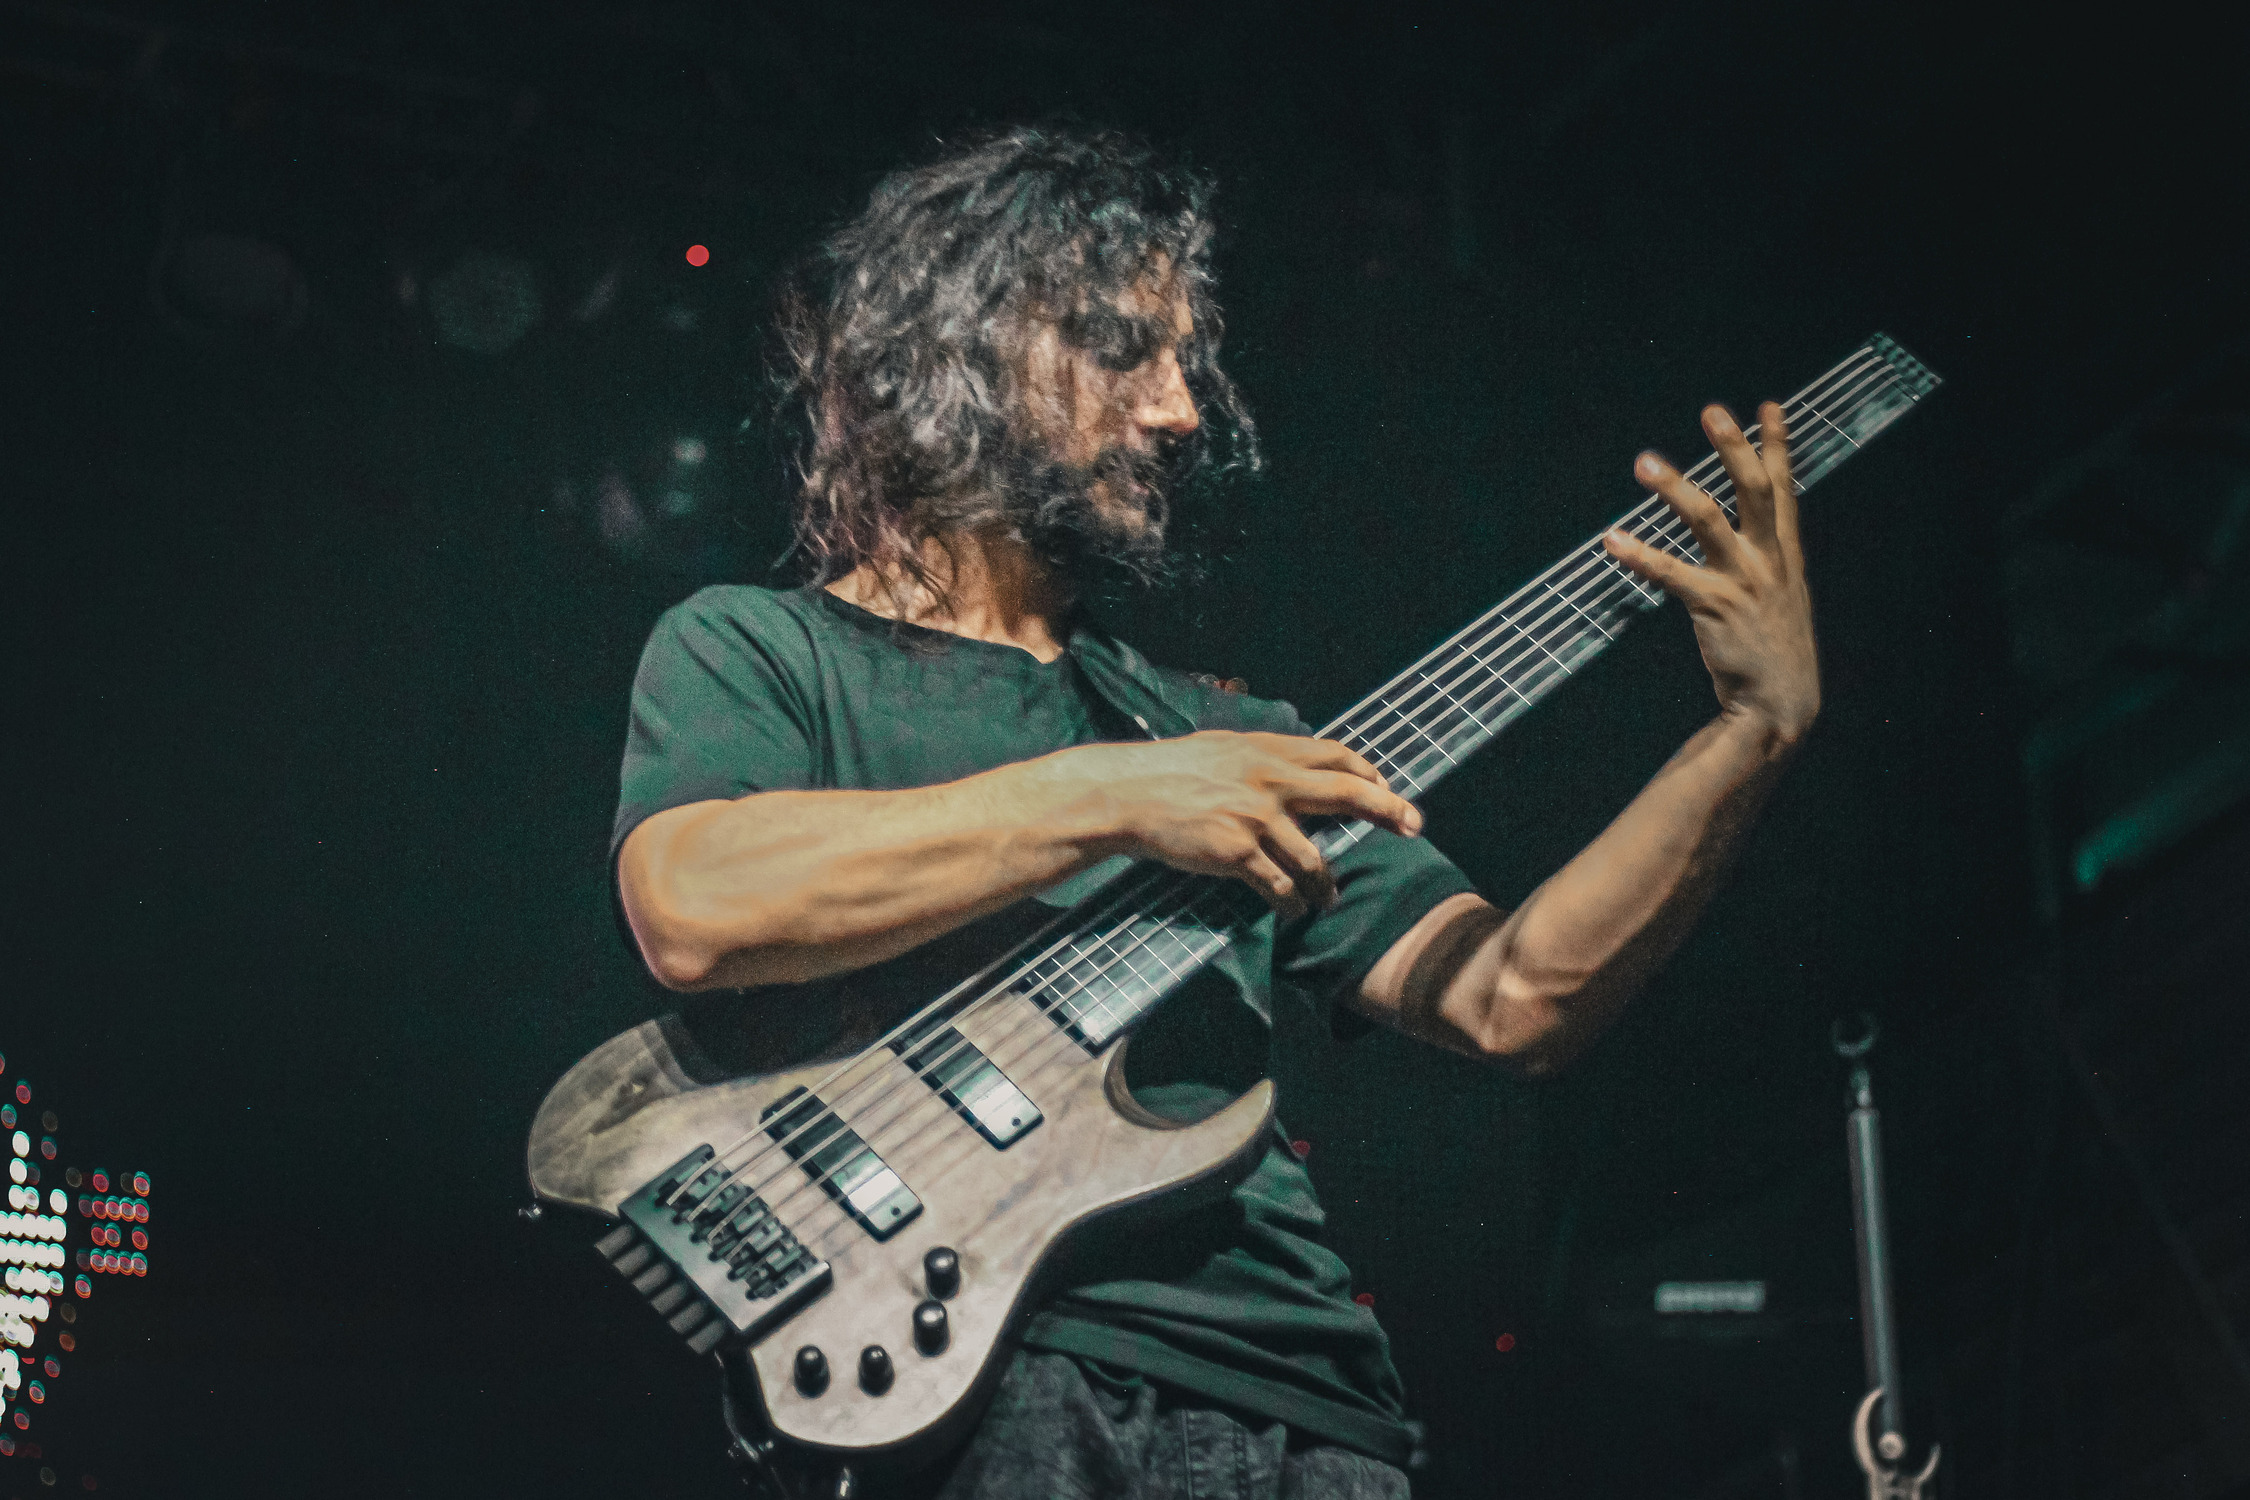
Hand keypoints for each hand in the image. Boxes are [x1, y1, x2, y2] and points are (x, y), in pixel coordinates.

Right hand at [1043, 731, 1422, 917]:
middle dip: (1388, 810)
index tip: (1389, 788)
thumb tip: (1295, 767)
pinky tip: (1291, 908)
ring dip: (1326, 883)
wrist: (1128, 793)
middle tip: (1414, 825)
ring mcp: (1256, 817)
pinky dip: (1290, 901)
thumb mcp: (1223, 749)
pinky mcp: (1237, 852)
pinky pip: (1279, 885)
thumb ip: (1263, 758)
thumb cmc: (1171, 771)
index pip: (1336, 755)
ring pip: (1314, 857)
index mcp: (1267, 750)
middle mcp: (1269, 780)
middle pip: (1346, 794)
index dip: (1369, 772)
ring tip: (1327, 898)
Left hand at [1602, 402, 1821, 745]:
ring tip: (1644, 461)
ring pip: (1708, 520)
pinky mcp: (1714, 608)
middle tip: (1712, 411)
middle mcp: (1769, 560)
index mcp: (1786, 554)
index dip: (1777, 446)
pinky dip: (1639, 555)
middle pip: (1754, 489)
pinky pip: (1670, 574)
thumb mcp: (1783, 597)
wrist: (1780, 707)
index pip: (1784, 489)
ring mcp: (1743, 582)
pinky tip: (1612, 541)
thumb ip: (1769, 561)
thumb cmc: (1774, 651)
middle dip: (1734, 448)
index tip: (1770, 407)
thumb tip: (1756, 534)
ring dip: (1675, 488)